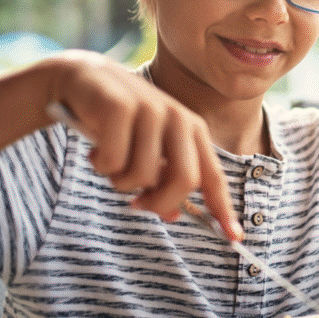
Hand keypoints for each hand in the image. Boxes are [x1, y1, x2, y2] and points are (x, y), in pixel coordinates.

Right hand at [43, 50, 241, 239]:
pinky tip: (95, 149)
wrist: (84, 80)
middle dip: (159, 202)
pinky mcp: (120, 107)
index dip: (223, 208)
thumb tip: (174, 215)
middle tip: (137, 205)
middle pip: (185, 181)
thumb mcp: (148, 150)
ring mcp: (151, 110)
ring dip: (120, 182)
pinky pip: (113, 162)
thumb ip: (163, 180)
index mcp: (193, 129)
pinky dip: (100, 165)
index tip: (234, 237)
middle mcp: (178, 117)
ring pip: (142, 176)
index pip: (213, 175)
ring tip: (110, 163)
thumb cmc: (120, 123)